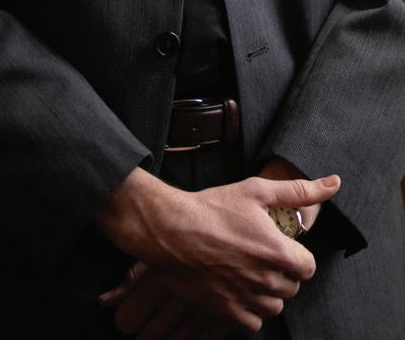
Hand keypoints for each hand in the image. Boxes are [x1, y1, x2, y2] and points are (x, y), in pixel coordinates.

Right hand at [97, 168, 340, 334]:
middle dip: (281, 271)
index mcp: (279, 252)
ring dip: (266, 292)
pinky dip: (248, 309)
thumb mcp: (257, 190)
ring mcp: (246, 299)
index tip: (279, 245)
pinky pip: (252, 322)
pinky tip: (235, 287)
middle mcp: (267, 280)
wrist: (171, 229)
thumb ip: (298, 190)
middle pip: (291, 287)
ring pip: (273, 306)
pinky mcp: (226, 311)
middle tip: (258, 253)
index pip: (308, 267)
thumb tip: (334, 183)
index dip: (296, 254)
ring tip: (247, 270)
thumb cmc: (213, 208)